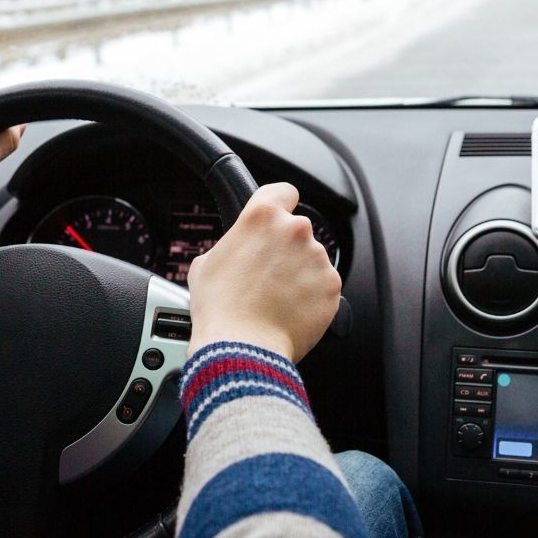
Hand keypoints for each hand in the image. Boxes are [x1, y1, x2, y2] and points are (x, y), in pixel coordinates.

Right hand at [186, 183, 341, 362]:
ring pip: (312, 259)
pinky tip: (290, 310)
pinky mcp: (332, 286)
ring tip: (276, 298)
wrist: (242, 347)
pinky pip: (324, 285)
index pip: (284, 191)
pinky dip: (312, 296)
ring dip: (300, 273)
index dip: (281, 203)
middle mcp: (295, 230)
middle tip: (267, 274)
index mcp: (262, 216)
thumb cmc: (220, 308)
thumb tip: (237, 251)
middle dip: (286, 248)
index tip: (279, 214)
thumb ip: (231, 245)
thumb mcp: (206, 264)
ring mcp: (317, 258)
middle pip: (297, 230)